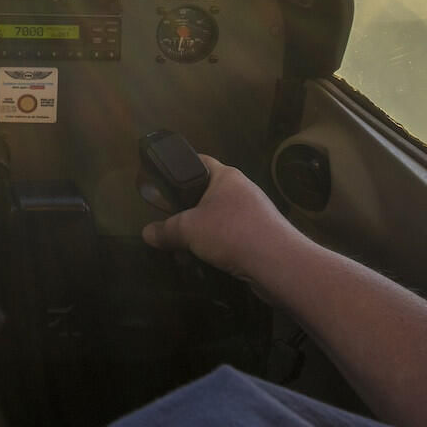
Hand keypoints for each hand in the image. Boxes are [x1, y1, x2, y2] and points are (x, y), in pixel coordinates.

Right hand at [141, 154, 304, 284]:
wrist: (279, 264)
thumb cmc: (231, 233)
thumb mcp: (188, 229)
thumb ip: (166, 230)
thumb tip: (146, 233)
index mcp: (226, 177)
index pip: (199, 162)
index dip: (178, 169)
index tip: (161, 184)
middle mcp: (242, 190)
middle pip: (208, 193)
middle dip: (188, 208)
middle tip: (169, 220)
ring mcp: (255, 214)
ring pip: (220, 217)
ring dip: (203, 230)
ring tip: (185, 244)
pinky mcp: (262, 236)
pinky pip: (233, 236)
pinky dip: (219, 245)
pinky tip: (207, 259)